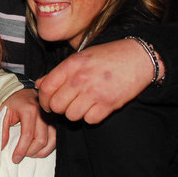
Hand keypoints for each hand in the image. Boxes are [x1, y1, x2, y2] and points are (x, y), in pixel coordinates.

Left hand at [0, 88, 55, 162]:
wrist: (19, 89)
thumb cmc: (11, 101)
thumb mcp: (3, 113)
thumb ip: (2, 130)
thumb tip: (3, 146)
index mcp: (29, 110)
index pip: (27, 135)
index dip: (21, 149)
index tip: (15, 158)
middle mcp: (42, 112)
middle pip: (41, 140)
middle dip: (30, 152)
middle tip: (21, 155)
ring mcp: (51, 116)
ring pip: (51, 140)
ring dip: (41, 151)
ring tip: (30, 154)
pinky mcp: (55, 119)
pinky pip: (56, 137)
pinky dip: (49, 146)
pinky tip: (40, 149)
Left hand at [36, 38, 160, 123]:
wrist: (138, 57)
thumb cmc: (109, 56)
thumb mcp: (81, 57)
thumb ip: (59, 72)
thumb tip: (39, 84)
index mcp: (71, 65)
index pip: (45, 88)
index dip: (43, 99)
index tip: (47, 103)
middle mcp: (80, 79)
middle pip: (56, 106)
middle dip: (59, 108)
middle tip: (66, 104)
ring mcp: (94, 93)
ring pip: (71, 116)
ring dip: (75, 113)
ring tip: (82, 104)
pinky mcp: (108, 104)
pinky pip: (89, 120)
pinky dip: (91, 116)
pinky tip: (95, 106)